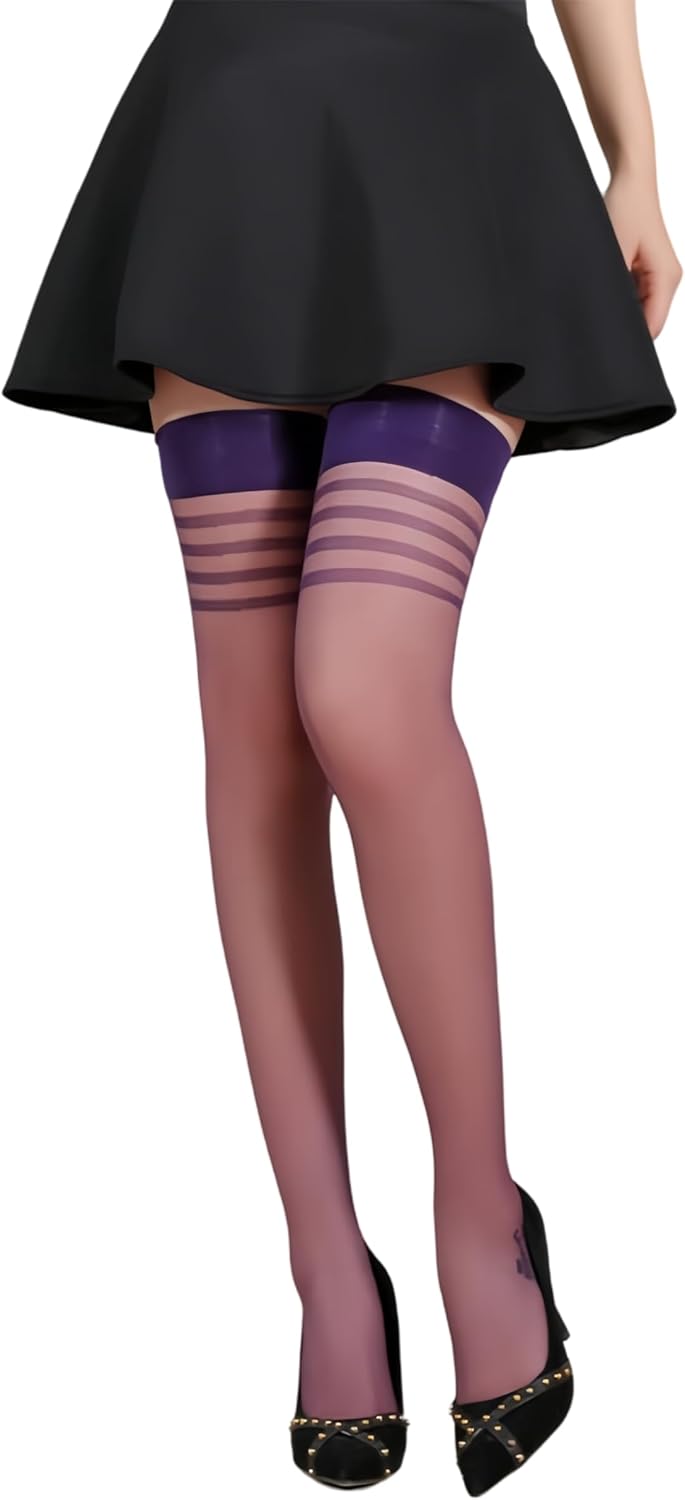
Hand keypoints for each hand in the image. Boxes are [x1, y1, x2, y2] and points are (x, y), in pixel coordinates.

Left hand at [603, 170, 681, 338]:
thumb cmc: (626, 207)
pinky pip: (637, 294)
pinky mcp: (650, 270)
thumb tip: (608, 316)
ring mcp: (660, 276)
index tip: (608, 340)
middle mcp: (668, 280)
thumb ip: (615, 287)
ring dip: (623, 307)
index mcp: (666, 279)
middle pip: (649, 321)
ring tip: (604, 294)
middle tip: (599, 317)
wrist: (630, 180)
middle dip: (625, 323)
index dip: (632, 339)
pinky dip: (622, 294)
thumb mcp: (615, 251)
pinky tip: (609, 284)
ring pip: (641, 309)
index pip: (653, 327)